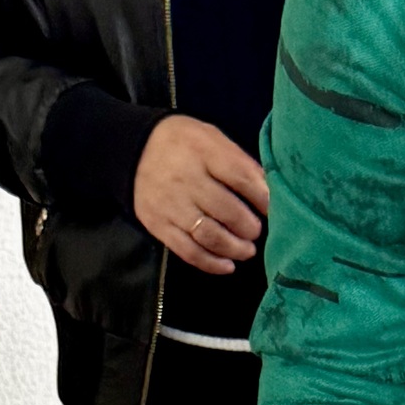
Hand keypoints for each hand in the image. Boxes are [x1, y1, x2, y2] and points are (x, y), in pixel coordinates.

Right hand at [133, 115, 268, 275]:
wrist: (132, 150)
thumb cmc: (184, 146)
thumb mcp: (211, 139)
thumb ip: (240, 162)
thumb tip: (270, 193)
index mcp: (202, 150)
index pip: (240, 177)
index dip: (263, 198)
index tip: (273, 209)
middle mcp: (185, 178)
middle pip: (228, 211)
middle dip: (250, 227)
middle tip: (255, 231)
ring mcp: (170, 204)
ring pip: (210, 236)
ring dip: (236, 248)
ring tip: (246, 249)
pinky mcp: (159, 225)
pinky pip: (189, 251)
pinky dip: (212, 263)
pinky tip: (228, 265)